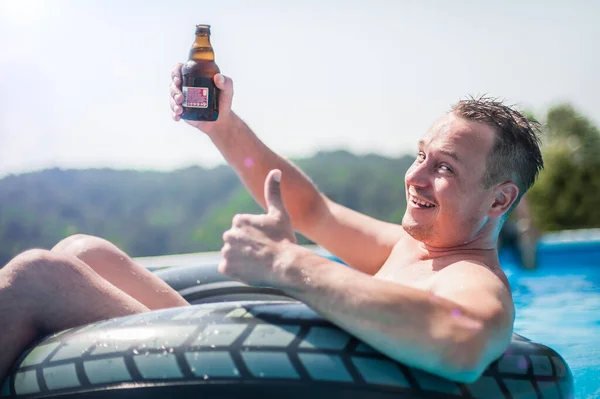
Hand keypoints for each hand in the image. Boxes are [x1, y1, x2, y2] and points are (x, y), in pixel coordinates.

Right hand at [169, 63, 233, 134]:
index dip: (175, 72)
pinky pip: (174, 111)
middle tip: (181, 97)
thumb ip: (226, 82)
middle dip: (174, 90)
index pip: (179, 70)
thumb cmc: (223, 101)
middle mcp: (185, 87)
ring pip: (172, 98)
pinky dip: (174, 114)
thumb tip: (218, 77)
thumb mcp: (227, 91)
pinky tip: (178, 117)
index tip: (178, 79)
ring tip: (180, 109)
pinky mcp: (182, 111)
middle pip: (173, 84)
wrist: (221, 119)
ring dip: (173, 103)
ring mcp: (182, 99)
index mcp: (193, 77)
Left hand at [219, 170, 297, 287]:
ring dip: (242, 259)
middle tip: (264, 253)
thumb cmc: (284, 239)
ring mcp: (226, 252)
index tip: (267, 241)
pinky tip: (251, 270)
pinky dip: (237, 271)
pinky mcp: (226, 268)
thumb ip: (273, 192)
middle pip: (236, 241)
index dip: (256, 236)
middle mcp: (229, 234)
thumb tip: (275, 171)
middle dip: (247, 247)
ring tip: (259, 262)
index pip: (243, 228)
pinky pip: (228, 269)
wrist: (285, 265)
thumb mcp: (280, 213)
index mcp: (239, 220)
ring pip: (233, 255)